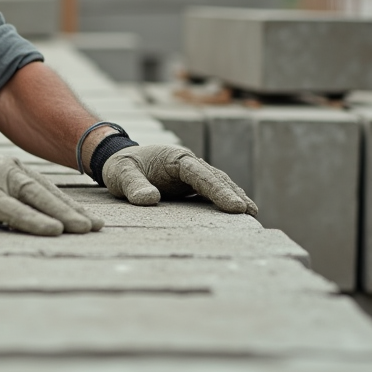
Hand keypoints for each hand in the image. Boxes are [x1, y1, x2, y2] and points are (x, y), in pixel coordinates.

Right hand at [0, 136, 103, 235]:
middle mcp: (11, 171)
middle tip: (98, 228)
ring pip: (38, 199)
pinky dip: (36, 220)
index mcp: (14, 170)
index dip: (70, 206)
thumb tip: (34, 223)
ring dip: (64, 215)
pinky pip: (15, 210)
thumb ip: (10, 203)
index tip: (90, 221)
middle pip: (49, 194)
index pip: (48, 190)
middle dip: (75, 212)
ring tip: (84, 229)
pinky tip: (54, 230)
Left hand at [101, 145, 257, 215]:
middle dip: (233, 194)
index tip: (234, 206)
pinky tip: (239, 211)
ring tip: (252, 213)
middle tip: (250, 212)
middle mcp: (188, 164)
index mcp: (175, 158)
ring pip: (218, 183)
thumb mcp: (120, 174)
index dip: (218, 190)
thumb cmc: (120, 167)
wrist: (118, 162)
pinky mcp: (190, 186)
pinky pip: (211, 192)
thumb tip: (149, 200)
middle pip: (215, 178)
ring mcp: (191, 175)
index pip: (201, 174)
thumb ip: (134, 186)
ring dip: (234, 196)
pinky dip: (225, 200)